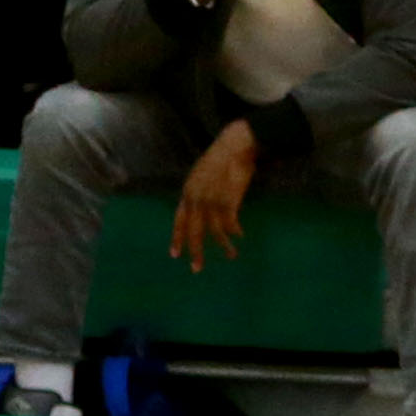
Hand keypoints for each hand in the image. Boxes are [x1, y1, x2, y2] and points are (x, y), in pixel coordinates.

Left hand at [170, 120, 257, 270]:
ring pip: (214, 231)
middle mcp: (196, 198)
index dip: (177, 238)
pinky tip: (240, 236)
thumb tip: (203, 207)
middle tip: (197, 268)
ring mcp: (211, 200)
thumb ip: (201, 191)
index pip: (179, 219)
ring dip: (223, 246)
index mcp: (188, 191)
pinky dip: (235, 231)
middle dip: (195, 251)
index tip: (175, 255)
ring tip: (232, 256)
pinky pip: (230, 224)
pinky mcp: (228, 201)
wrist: (235, 146)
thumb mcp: (204, 175)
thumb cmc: (223, 158)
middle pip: (193, 230)